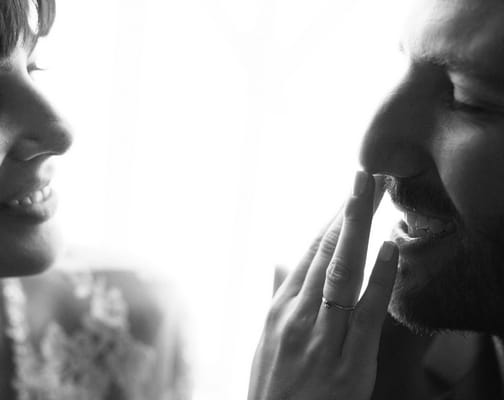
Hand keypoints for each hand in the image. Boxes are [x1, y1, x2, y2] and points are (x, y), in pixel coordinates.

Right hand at [248, 171, 398, 399]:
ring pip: (342, 272)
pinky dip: (378, 277)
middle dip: (346, 211)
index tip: (347, 193)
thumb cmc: (273, 386)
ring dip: (359, 229)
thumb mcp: (268, 341)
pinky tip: (389, 248)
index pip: (309, 253)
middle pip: (325, 252)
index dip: (330, 220)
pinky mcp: (349, 362)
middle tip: (364, 175)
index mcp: (280, 309)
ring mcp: (323, 337)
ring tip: (374, 194)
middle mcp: (298, 315)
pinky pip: (365, 313)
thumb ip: (282, 300)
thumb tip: (286, 266)